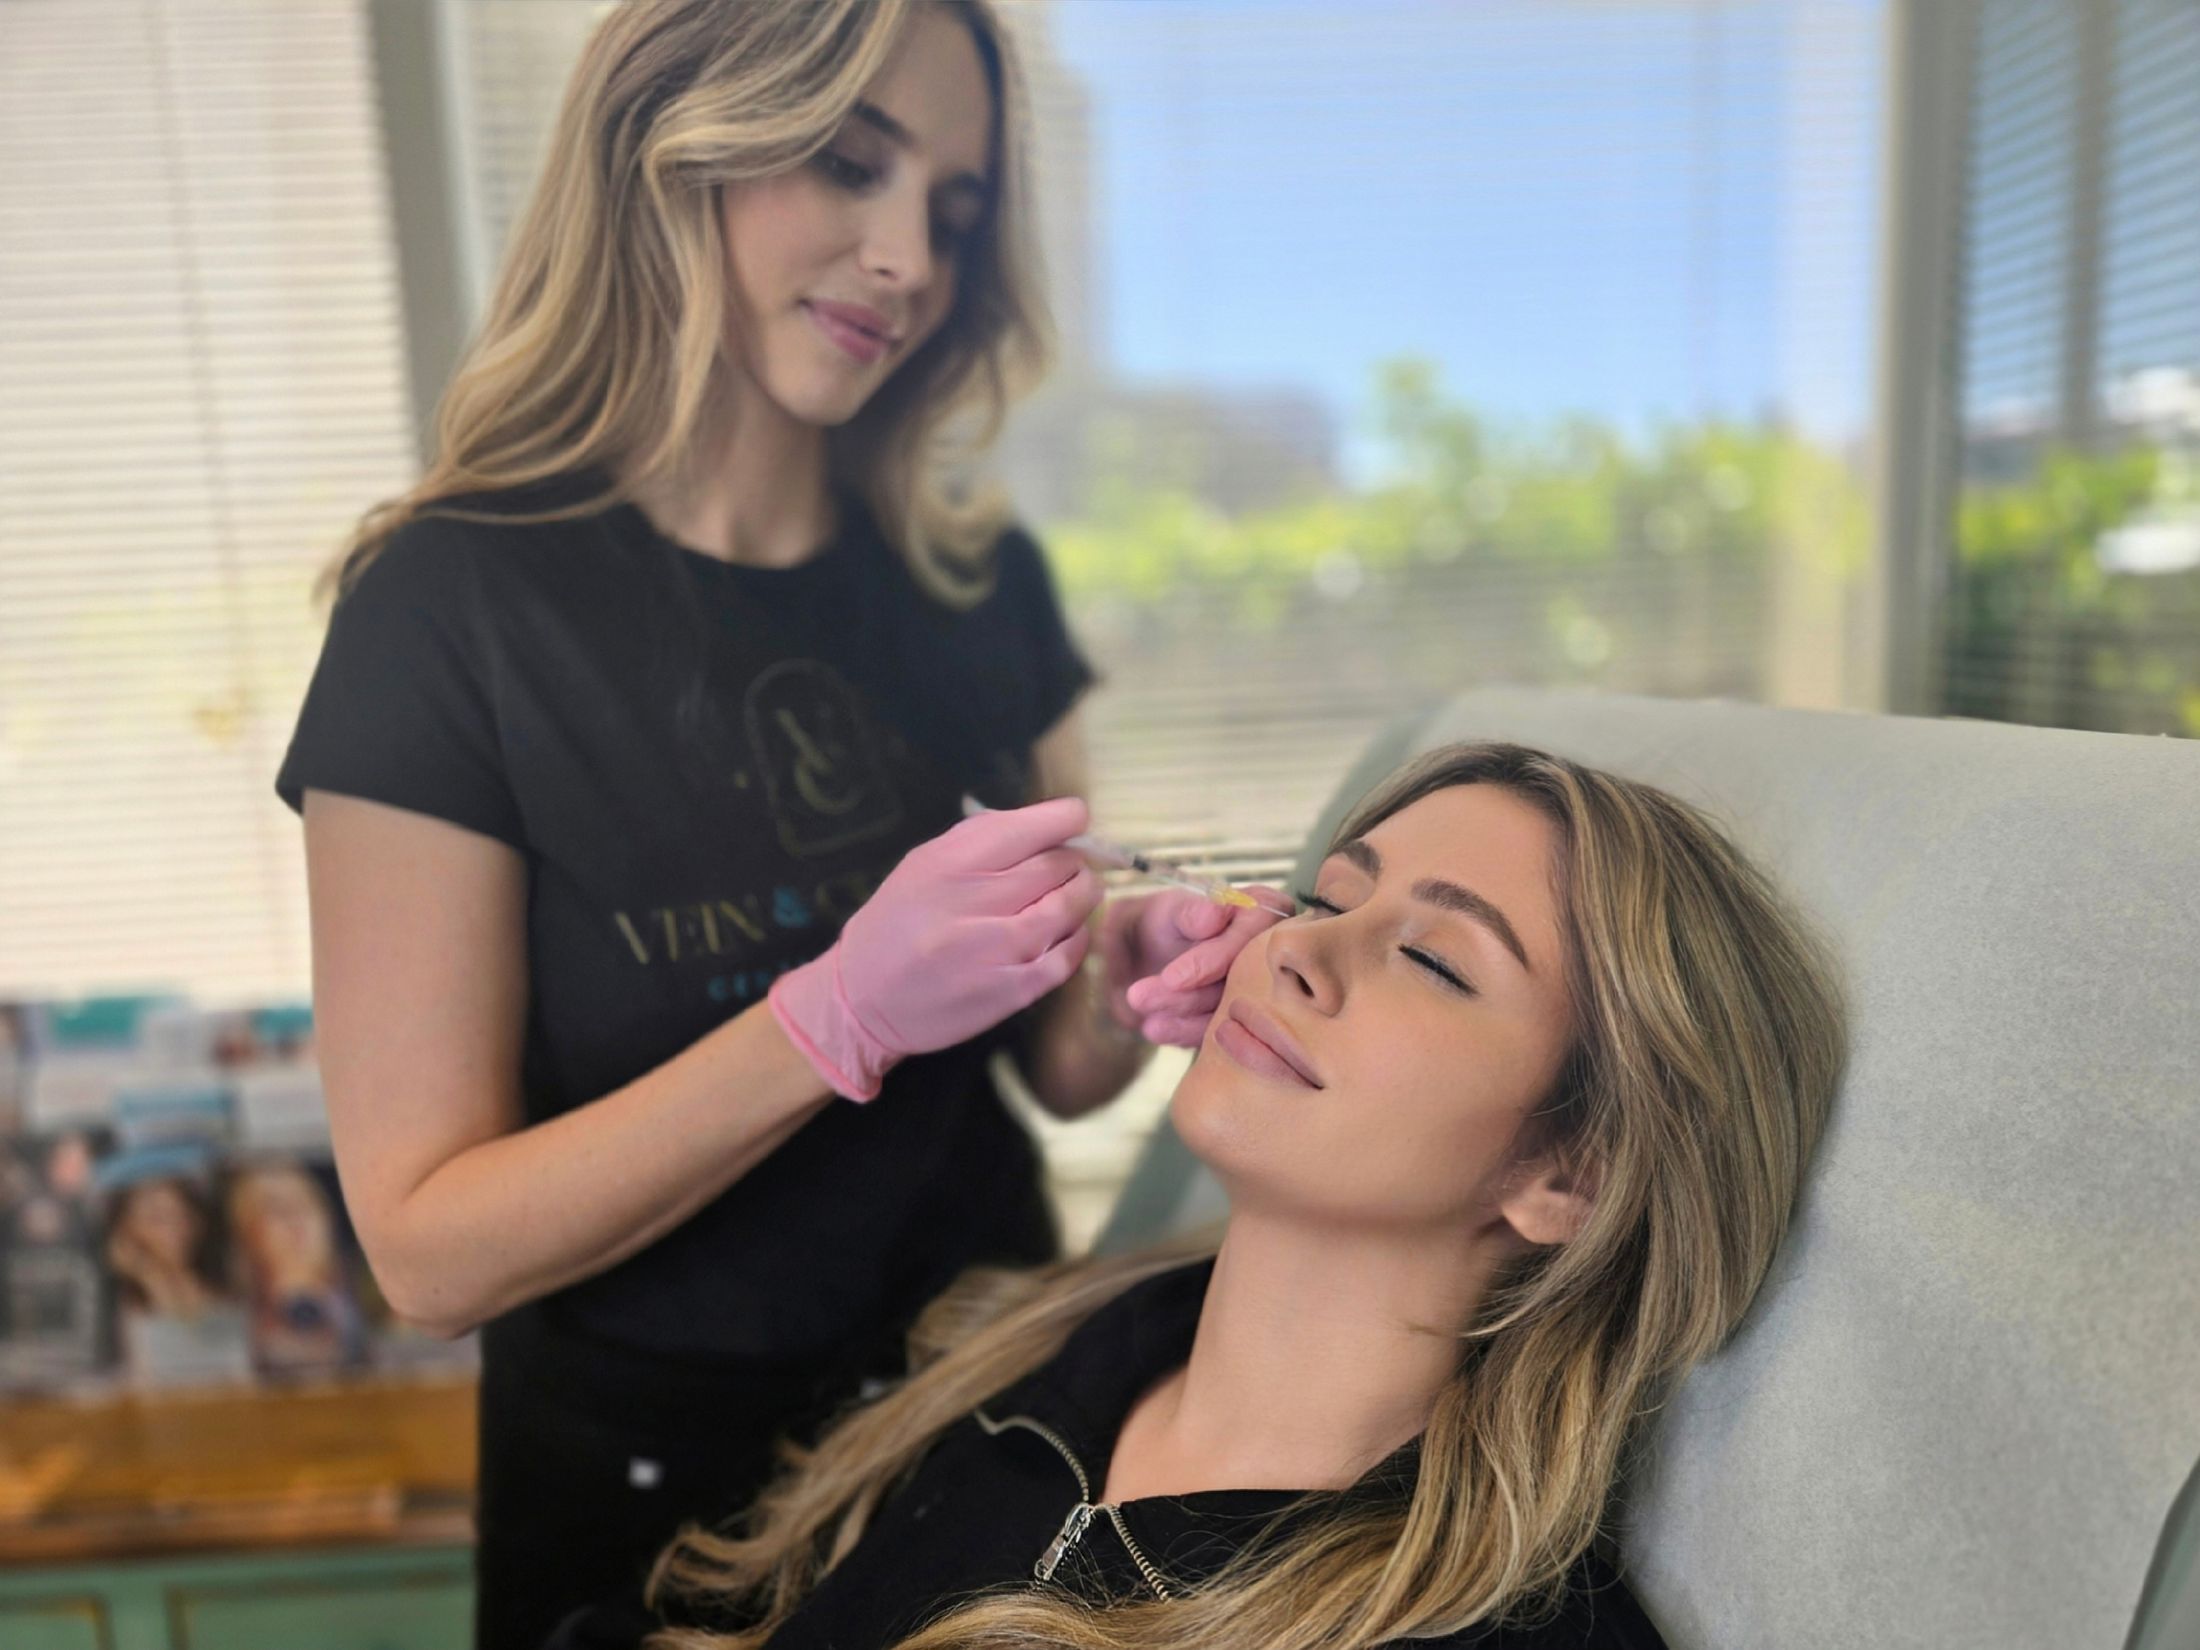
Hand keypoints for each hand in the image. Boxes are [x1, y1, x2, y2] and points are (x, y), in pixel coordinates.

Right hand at [769, 798, 1102, 1099]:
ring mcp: (999, 949)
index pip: (1035, 826)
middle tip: (1067, 866)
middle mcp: (978, 900)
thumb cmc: (896, 923)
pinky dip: (1077, 938)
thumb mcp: (923, 863)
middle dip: (1074, 859)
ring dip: (1082, 894)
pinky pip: (1068, 955)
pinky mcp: (1013, 990)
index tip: (1074, 821)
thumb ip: (982, 837)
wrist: (862, 999)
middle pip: (1060, 864)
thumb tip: (1049, 822)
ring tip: (1074, 894)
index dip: (1068, 818)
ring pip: (1071, 905)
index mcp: (953, 862)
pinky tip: (1065, 933)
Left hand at [1111, 887, 1288, 1046]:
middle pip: (1239, 982)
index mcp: (1265, 911)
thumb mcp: (1172, 909)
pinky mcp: (1240, 1018)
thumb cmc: (1169, 919)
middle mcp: (1269, 953)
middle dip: (1189, 996)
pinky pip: (1219, 1032)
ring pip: (1227, 1012)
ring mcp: (1259, 990)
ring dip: (1182, 1016)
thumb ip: (1190, 912)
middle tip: (1138, 998)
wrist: (1152, 948)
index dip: (1213, 960)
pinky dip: (1184, 1032)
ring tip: (1142, 1015)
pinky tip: (1155, 1029)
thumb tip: (1212, 915)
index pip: (1249, 940)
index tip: (1172, 978)